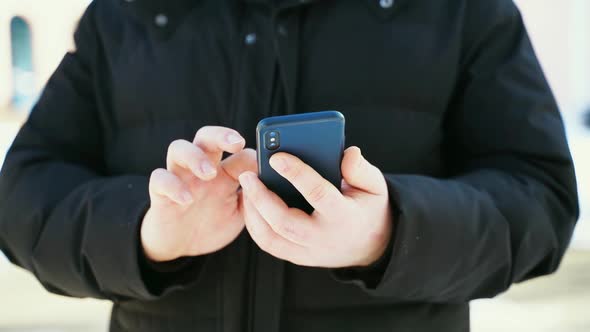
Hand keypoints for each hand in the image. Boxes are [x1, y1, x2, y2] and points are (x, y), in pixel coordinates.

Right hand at [141, 126, 256, 261]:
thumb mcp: (241, 214)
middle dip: (221, 135)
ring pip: (178, 148)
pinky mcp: (160, 193)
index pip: (239, 153)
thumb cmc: (213, 223)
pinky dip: (172, 185)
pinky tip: (186, 199)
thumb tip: (278, 184)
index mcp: (224, 172)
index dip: (253, 155)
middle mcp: (201, 168)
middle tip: (237, 142)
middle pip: (207, 137)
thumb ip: (255, 199)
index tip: (267, 163)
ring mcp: (179, 178)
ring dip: (195, 156)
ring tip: (209, 172)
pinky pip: (159, 179)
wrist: (181, 245)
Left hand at [239, 146, 392, 267]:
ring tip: (245, 185)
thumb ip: (361, 169)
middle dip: (262, 197)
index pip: (318, 194)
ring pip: (271, 237)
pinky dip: (254, 224)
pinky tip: (250, 202)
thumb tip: (348, 153)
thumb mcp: (375, 187)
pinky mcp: (297, 257)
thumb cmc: (367, 209)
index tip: (277, 157)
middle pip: (285, 222)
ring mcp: (308, 251)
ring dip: (253, 211)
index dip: (297, 174)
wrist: (370, 246)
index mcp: (344, 217)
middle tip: (247, 173)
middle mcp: (323, 238)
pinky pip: (269, 243)